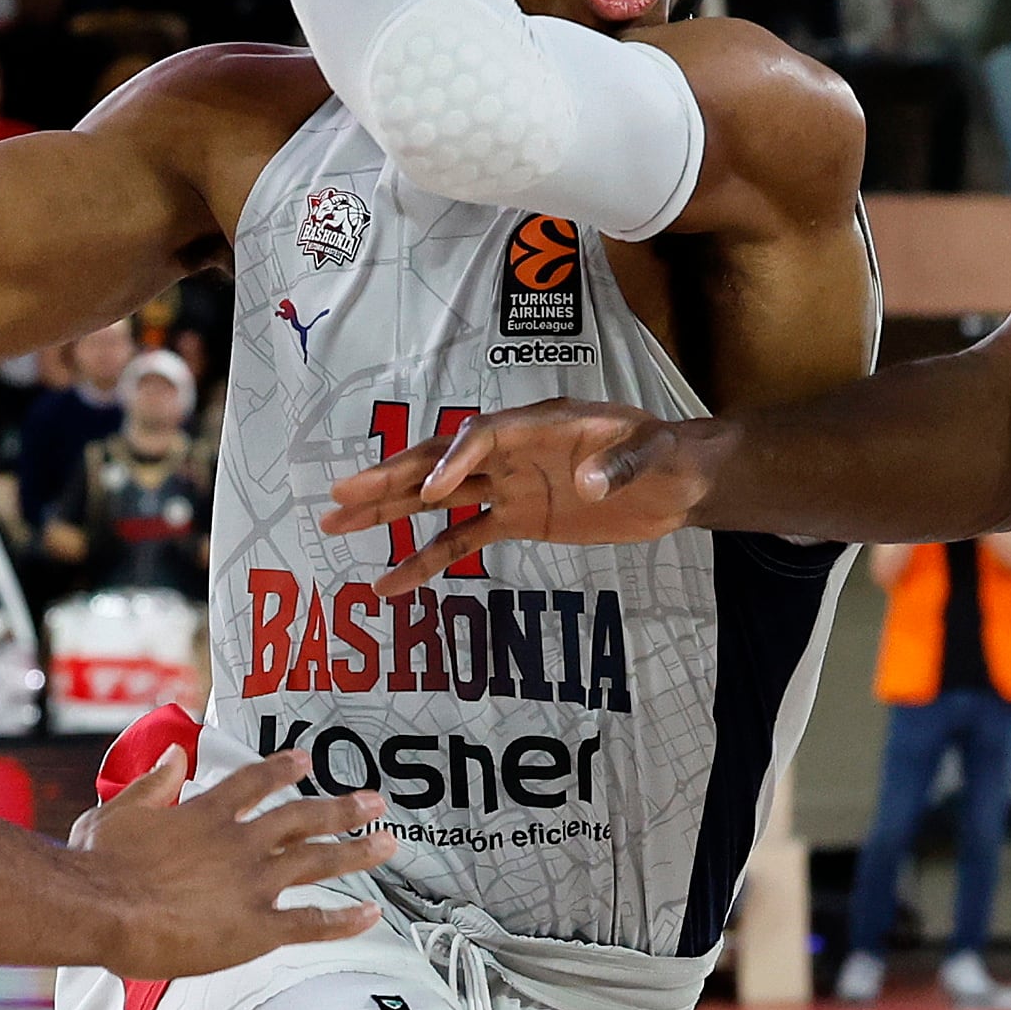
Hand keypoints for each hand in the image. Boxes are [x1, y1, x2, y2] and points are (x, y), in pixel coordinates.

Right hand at [70, 752, 394, 973]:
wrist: (101, 909)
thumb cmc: (97, 866)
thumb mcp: (117, 810)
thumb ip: (153, 784)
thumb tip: (174, 755)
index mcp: (206, 814)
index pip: (255, 783)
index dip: (283, 769)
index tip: (305, 760)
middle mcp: (240, 842)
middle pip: (303, 817)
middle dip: (342, 808)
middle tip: (373, 802)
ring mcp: (253, 884)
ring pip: (319, 861)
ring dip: (357, 850)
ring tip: (387, 843)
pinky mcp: (256, 928)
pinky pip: (312, 923)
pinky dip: (344, 919)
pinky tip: (371, 914)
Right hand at [322, 398, 723, 585]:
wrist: (675, 482)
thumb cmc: (664, 456)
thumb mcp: (651, 452)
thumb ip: (619, 464)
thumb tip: (585, 484)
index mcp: (539, 425)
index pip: (484, 437)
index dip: (455, 461)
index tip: (433, 493)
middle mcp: (512, 452)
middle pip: (439, 462)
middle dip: (390, 479)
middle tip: (340, 493)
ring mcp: (508, 486)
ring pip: (435, 499)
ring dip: (386, 512)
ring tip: (335, 524)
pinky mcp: (514, 519)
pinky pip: (460, 540)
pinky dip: (424, 562)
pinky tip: (388, 583)